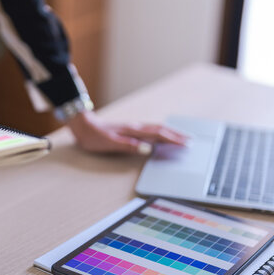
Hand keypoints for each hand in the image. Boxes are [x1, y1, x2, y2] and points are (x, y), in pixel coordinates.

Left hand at [67, 111, 187, 154]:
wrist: (82, 125)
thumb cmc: (93, 136)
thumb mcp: (109, 143)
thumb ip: (128, 145)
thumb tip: (147, 149)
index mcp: (133, 131)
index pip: (158, 135)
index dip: (173, 140)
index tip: (186, 144)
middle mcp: (135, 128)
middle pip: (161, 130)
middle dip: (177, 135)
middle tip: (191, 141)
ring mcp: (133, 128)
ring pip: (156, 130)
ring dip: (170, 133)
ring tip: (181, 138)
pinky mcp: (129, 130)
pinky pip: (150, 131)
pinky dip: (160, 134)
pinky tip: (162, 137)